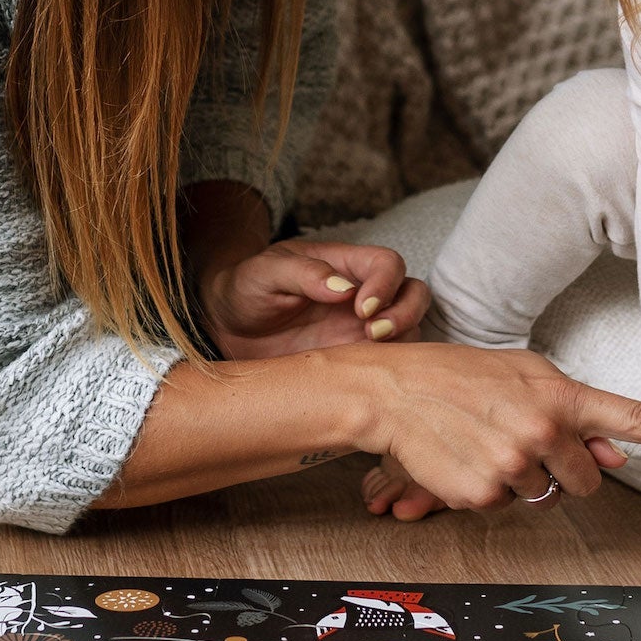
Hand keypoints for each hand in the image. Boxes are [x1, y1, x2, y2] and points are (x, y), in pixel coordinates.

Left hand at [198, 239, 429, 361]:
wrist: (228, 329)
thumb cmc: (247, 290)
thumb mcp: (264, 273)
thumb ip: (303, 273)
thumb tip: (344, 289)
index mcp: (345, 266)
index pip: (388, 264)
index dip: (385, 284)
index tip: (360, 308)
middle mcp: (362, 296)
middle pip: (413, 293)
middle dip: (406, 312)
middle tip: (373, 333)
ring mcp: (362, 330)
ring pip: (410, 329)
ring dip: (402, 340)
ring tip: (368, 353)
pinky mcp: (355, 361)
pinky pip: (389, 363)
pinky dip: (391, 368)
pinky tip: (363, 376)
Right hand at [352, 343, 640, 516]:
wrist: (391, 392)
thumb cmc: (458, 376)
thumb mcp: (521, 375)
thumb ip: (572, 414)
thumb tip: (613, 457)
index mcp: (559, 395)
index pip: (632, 418)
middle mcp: (542, 430)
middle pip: (587, 481)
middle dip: (563, 471)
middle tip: (522, 443)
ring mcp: (512, 465)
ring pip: (544, 497)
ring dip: (522, 480)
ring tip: (485, 444)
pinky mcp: (482, 494)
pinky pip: (505, 506)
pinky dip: (488, 491)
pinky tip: (465, 460)